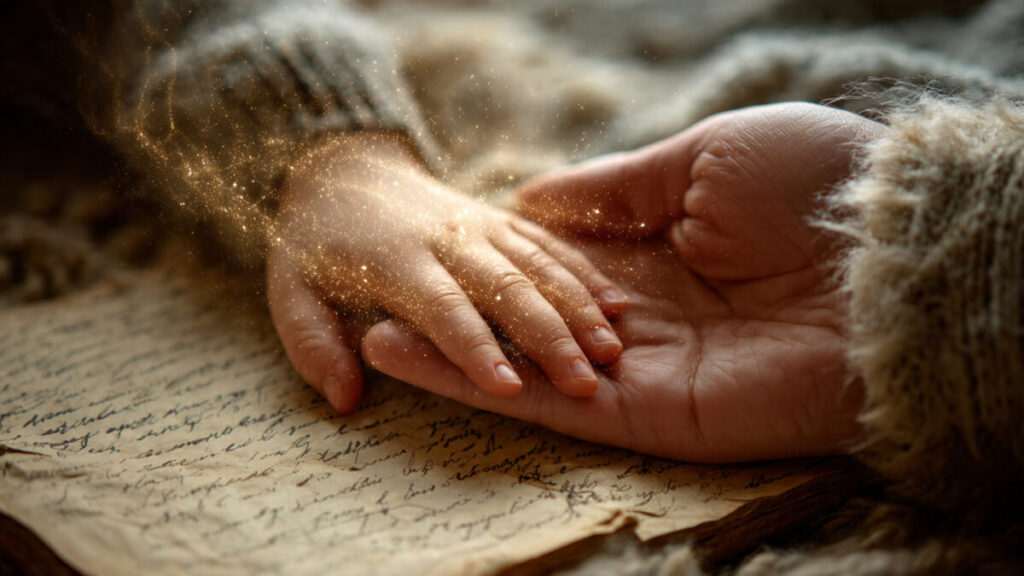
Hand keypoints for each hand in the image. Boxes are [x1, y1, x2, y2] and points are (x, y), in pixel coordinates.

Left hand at [267, 133, 626, 412]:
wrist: (344, 165)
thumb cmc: (316, 242)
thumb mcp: (290, 290)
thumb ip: (312, 343)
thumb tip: (343, 397)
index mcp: (396, 263)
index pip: (442, 310)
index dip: (473, 349)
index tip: (507, 386)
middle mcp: (446, 240)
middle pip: (506, 289)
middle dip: (548, 336)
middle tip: (585, 381)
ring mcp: (479, 224)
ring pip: (538, 263)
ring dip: (578, 305)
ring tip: (612, 346)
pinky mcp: (501, 217)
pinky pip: (549, 242)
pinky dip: (584, 272)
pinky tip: (617, 302)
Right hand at [361, 104, 884, 460]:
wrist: (892, 249)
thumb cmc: (813, 184)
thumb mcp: (704, 159)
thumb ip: (619, 191)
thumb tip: (541, 201)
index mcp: (668, 252)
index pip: (565, 268)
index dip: (499, 266)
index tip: (436, 255)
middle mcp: (654, 317)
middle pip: (539, 327)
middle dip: (465, 321)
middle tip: (384, 306)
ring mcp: (651, 370)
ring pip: (534, 373)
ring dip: (456, 358)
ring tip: (377, 340)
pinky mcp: (655, 415)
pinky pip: (555, 407)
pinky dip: (485, 389)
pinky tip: (421, 362)